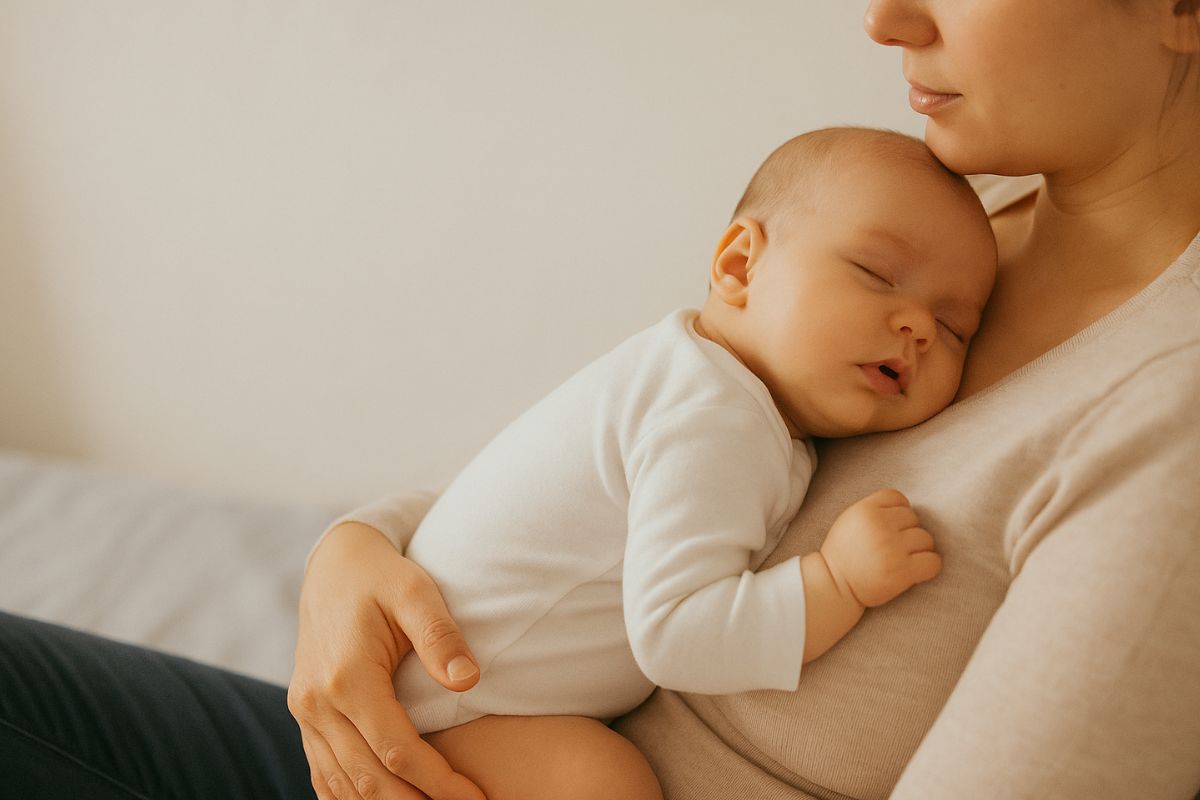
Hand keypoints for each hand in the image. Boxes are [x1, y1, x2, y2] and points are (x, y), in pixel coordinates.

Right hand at [288, 522, 486, 799]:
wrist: (335, 565)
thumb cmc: (383, 576)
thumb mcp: (416, 591)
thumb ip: (441, 636)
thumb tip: (470, 680)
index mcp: (346, 676)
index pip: (396, 749)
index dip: (437, 781)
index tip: (474, 797)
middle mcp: (316, 702)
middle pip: (367, 778)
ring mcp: (305, 712)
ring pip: (342, 784)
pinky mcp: (306, 715)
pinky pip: (324, 773)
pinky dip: (351, 798)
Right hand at [819, 489, 941, 608]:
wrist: (834, 585)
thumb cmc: (844, 553)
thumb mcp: (850, 519)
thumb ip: (874, 509)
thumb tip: (907, 510)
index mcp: (865, 510)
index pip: (898, 498)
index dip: (898, 512)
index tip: (890, 528)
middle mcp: (880, 525)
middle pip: (914, 519)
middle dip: (908, 533)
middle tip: (893, 548)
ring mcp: (892, 548)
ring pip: (926, 539)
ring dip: (919, 550)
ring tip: (902, 560)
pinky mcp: (902, 571)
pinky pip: (933, 562)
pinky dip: (929, 566)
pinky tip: (916, 571)